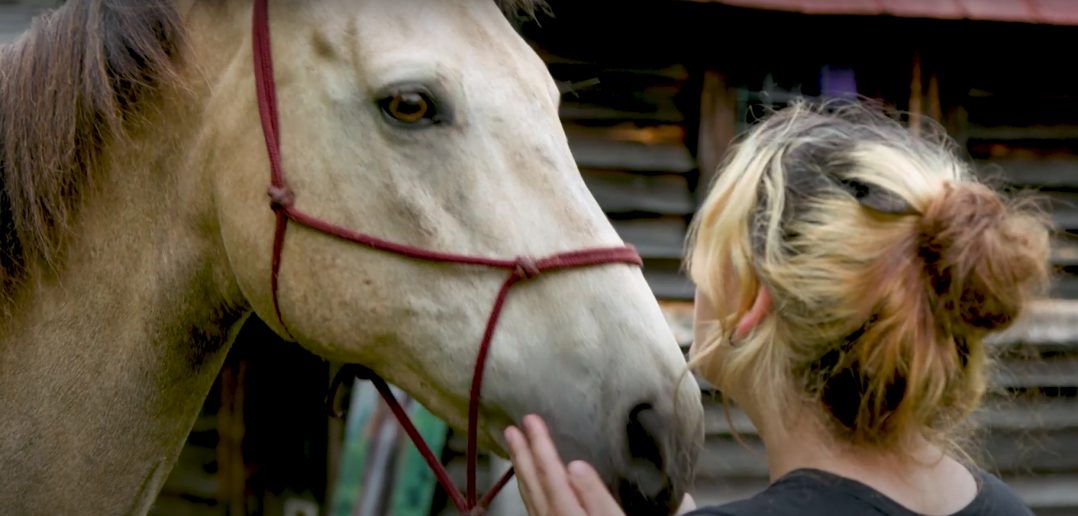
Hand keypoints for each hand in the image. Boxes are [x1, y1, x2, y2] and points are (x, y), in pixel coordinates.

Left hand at [505, 414, 624, 514]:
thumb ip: (593, 492)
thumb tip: (576, 465)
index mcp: (565, 507)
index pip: (548, 468)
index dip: (538, 442)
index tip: (530, 419)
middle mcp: (548, 515)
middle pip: (532, 479)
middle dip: (521, 452)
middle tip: (511, 430)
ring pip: (527, 492)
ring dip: (520, 468)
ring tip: (513, 449)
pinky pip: (530, 502)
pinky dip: (525, 485)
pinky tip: (527, 482)